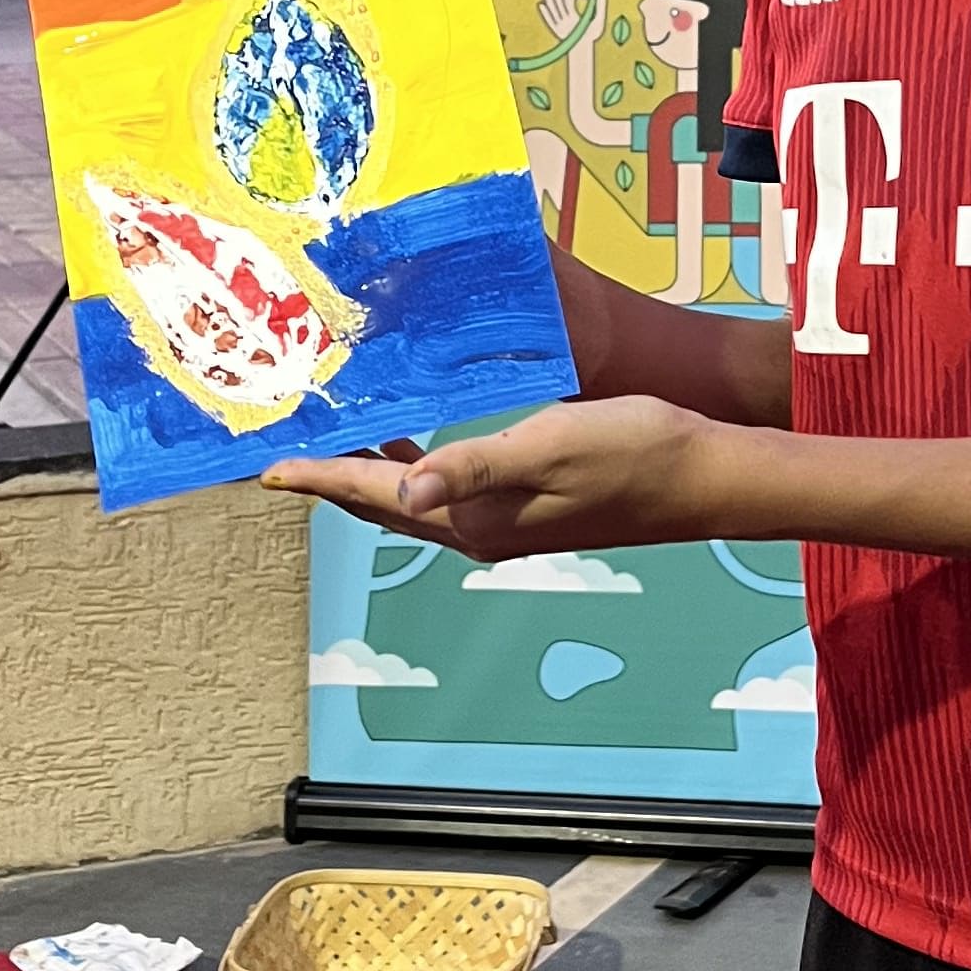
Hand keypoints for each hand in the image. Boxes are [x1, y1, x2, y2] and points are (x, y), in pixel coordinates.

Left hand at [265, 396, 733, 555]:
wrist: (701, 479)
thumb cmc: (632, 450)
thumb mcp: (548, 444)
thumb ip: (474, 464)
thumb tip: (406, 488)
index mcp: (477, 516)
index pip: (378, 493)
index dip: (320, 478)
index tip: (269, 468)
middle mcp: (480, 530)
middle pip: (383, 504)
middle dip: (331, 480)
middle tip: (284, 454)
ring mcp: (503, 525)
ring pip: (413, 501)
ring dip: (370, 474)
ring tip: (335, 440)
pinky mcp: (526, 511)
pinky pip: (447, 492)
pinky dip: (415, 467)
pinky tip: (416, 442)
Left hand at [535, 0, 599, 46]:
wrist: (582, 52)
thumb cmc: (591, 35)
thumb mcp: (599, 21)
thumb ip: (601, 5)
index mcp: (573, 16)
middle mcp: (563, 20)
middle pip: (557, 1)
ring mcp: (557, 25)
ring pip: (551, 8)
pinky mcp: (554, 30)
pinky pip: (548, 19)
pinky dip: (545, 12)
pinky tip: (541, 5)